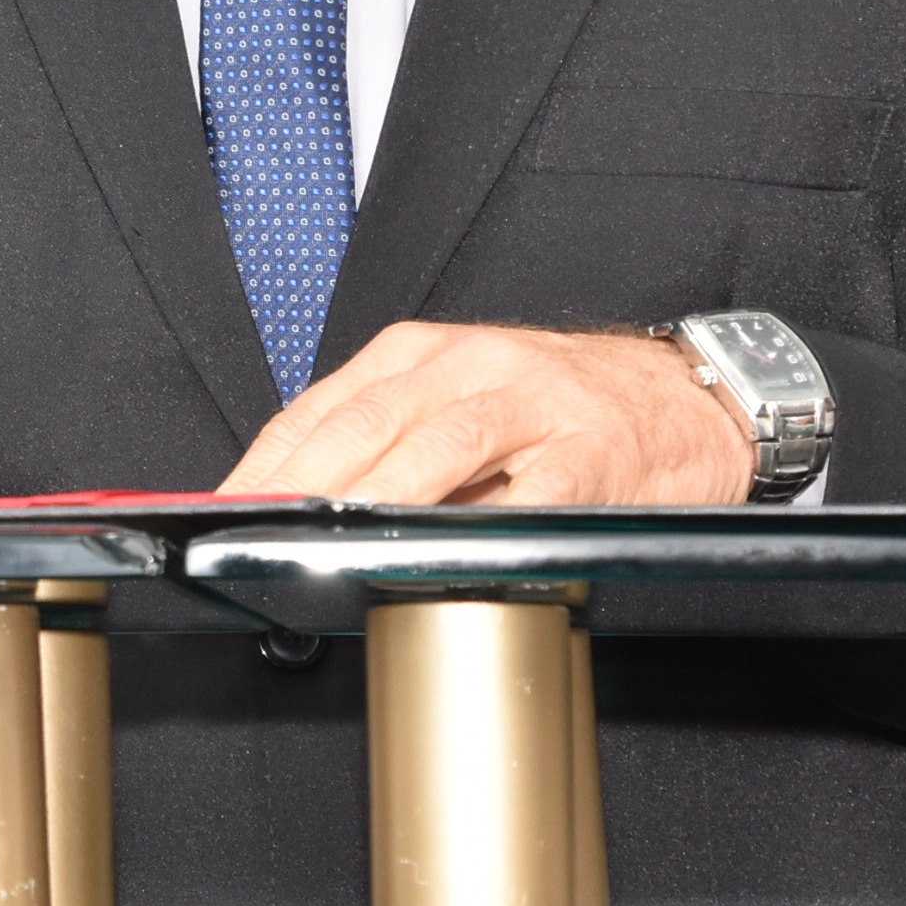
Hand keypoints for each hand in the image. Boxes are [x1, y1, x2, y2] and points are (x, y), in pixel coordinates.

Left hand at [219, 322, 752, 505]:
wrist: (684, 398)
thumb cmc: (557, 408)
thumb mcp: (459, 399)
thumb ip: (386, 441)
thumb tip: (293, 509)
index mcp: (422, 352)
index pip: (321, 409)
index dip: (265, 465)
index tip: (221, 511)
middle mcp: (472, 364)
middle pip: (367, 423)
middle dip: (303, 484)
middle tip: (257, 533)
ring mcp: (534, 406)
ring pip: (439, 445)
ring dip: (377, 496)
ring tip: (329, 538)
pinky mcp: (590, 455)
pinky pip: (529, 495)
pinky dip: (484, 524)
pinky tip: (447, 552)